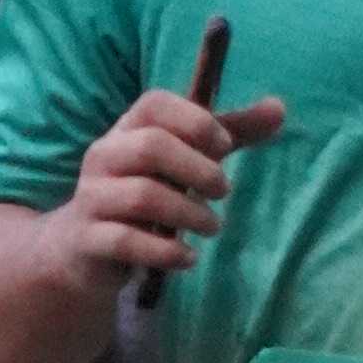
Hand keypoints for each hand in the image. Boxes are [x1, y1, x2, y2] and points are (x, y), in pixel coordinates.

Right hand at [63, 75, 284, 293]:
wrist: (83, 246)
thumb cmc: (146, 192)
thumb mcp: (185, 160)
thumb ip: (228, 134)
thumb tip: (279, 108)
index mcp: (127, 129)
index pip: (154, 104)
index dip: (196, 120)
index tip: (224, 147)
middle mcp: (104, 156)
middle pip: (151, 147)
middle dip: (199, 170)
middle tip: (224, 192)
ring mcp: (91, 197)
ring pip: (142, 197)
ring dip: (189, 214)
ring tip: (212, 226)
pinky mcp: (87, 238)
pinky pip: (126, 241)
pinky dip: (165, 252)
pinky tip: (188, 258)